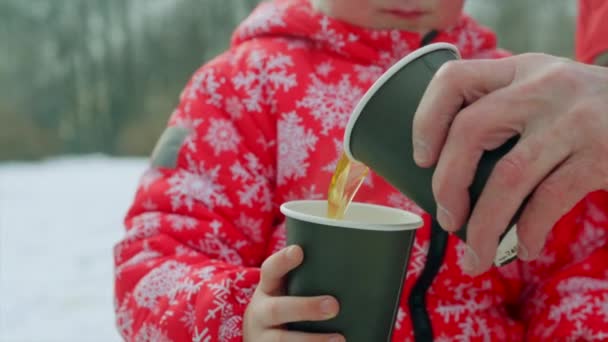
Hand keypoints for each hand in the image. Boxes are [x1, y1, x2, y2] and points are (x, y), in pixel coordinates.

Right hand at [243, 245, 343, 341]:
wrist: (260, 338)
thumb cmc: (285, 306)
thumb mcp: (286, 291)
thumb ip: (307, 279)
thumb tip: (350, 264)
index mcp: (268, 289)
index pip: (270, 270)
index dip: (282, 260)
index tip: (299, 251)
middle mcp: (261, 313)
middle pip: (278, 309)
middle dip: (305, 308)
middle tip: (333, 305)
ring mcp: (263, 337)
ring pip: (282, 340)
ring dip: (312, 340)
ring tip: (339, 339)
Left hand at [412, 53, 607, 274]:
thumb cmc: (588, 112)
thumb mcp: (545, 91)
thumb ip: (505, 110)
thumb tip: (448, 174)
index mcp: (519, 71)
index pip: (454, 79)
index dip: (426, 120)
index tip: (421, 159)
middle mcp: (543, 87)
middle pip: (470, 131)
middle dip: (447, 184)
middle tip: (447, 219)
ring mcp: (574, 120)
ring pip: (507, 177)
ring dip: (483, 226)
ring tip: (476, 254)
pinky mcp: (602, 156)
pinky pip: (549, 201)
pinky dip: (528, 231)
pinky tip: (523, 246)